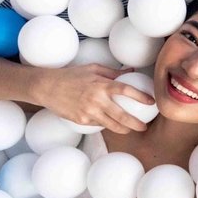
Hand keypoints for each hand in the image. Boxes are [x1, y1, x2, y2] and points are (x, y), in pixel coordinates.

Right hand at [34, 63, 154, 133]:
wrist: (46, 87)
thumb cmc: (71, 75)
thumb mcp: (92, 68)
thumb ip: (113, 72)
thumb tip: (131, 70)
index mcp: (101, 84)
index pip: (126, 90)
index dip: (140, 96)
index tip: (151, 101)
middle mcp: (96, 100)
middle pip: (122, 115)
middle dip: (136, 123)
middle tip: (144, 126)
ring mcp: (89, 112)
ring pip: (112, 125)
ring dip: (124, 129)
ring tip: (131, 129)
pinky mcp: (81, 120)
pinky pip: (98, 125)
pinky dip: (106, 125)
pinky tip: (111, 125)